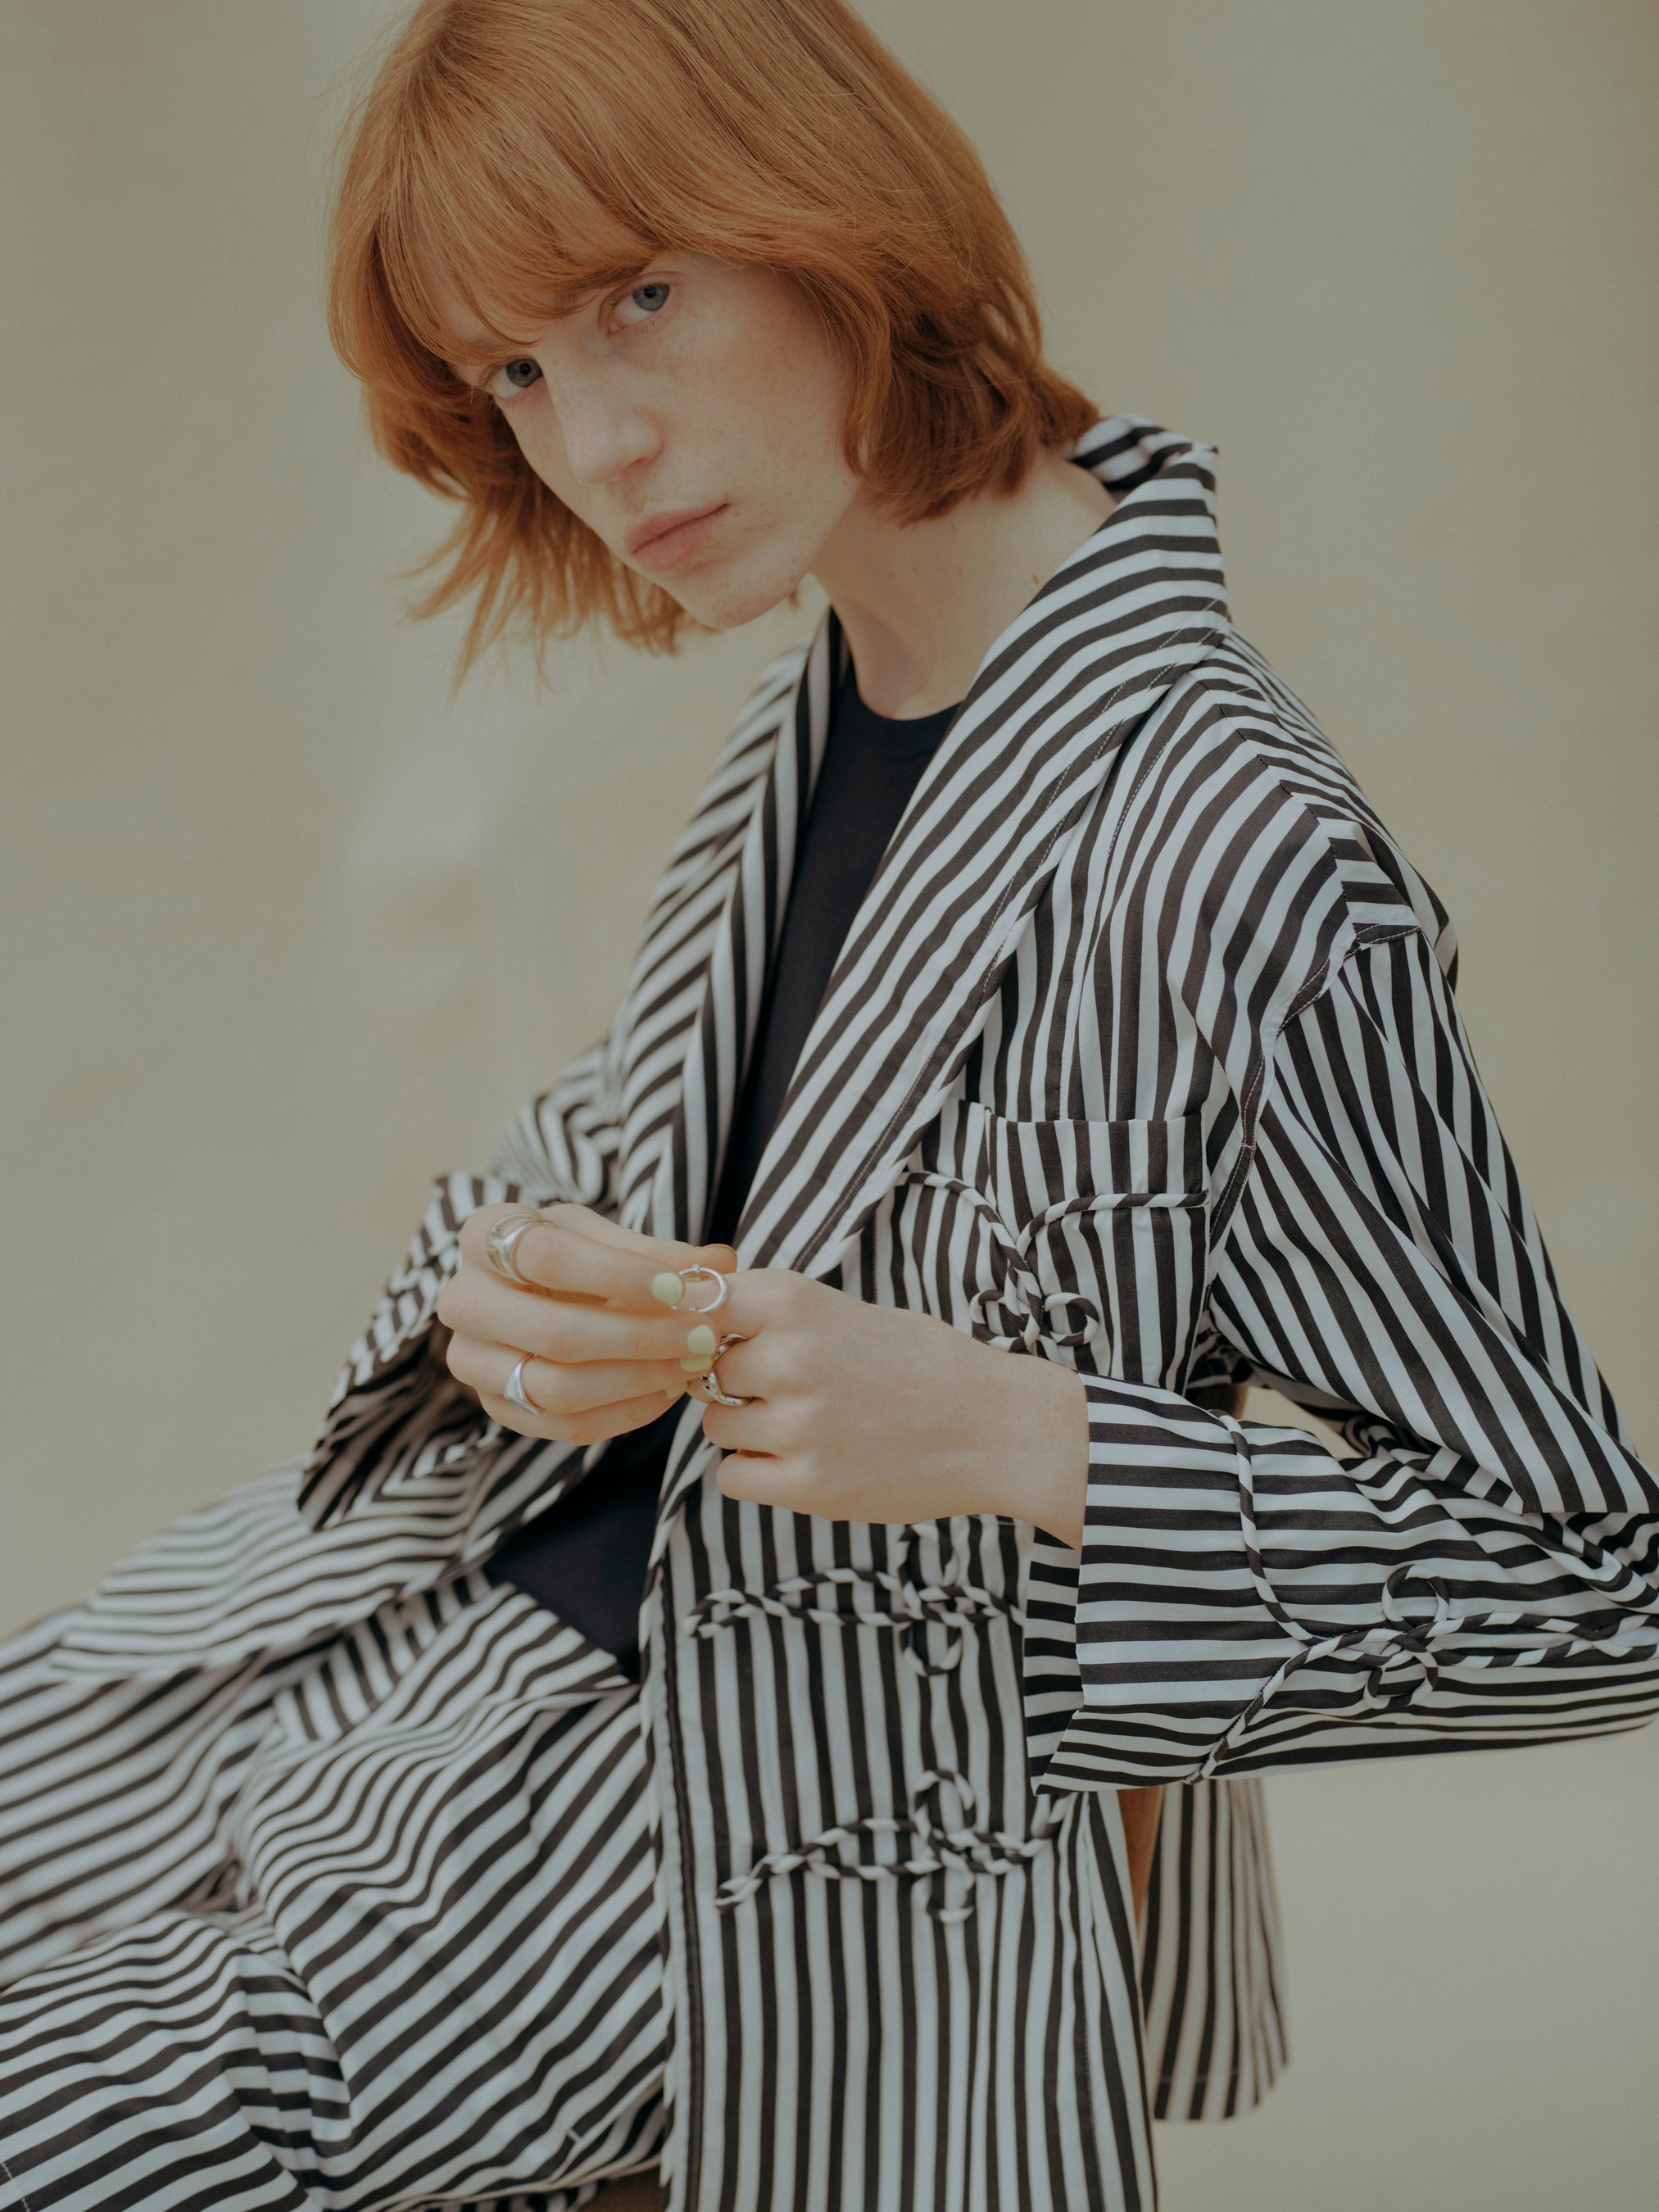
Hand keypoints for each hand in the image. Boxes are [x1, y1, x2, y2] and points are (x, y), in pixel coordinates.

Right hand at [437, 1203, 736, 1445]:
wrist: (524, 1291)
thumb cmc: (569, 1254)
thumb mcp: (605, 1237)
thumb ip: (660, 1253)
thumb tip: (722, 1263)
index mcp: (482, 1236)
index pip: (548, 1258)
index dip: (619, 1276)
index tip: (681, 1290)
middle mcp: (462, 1300)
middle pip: (555, 1333)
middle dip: (641, 1339)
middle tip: (705, 1336)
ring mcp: (471, 1360)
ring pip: (557, 1388)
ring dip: (638, 1381)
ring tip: (693, 1364)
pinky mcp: (493, 1405)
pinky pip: (562, 1425)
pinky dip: (624, 1413)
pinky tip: (668, 1391)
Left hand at [696, 1272, 1088, 1545]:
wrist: (994, 1426)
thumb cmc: (921, 1363)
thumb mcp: (844, 1310)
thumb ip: (772, 1318)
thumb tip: (692, 1329)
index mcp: (793, 1301)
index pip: (695, 1304)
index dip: (701, 1326)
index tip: (720, 1339)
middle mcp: (787, 1357)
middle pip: (706, 1372)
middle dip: (737, 1384)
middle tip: (793, 1389)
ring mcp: (796, 1424)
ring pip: (717, 1427)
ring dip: (748, 1430)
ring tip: (810, 1425)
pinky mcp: (807, 1485)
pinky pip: (732, 1478)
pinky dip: (757, 1474)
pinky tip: (804, 1461)